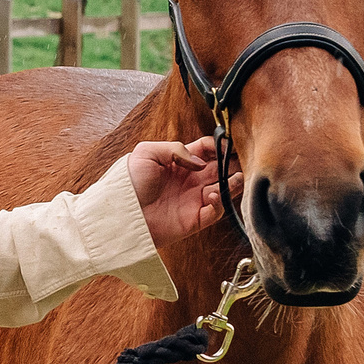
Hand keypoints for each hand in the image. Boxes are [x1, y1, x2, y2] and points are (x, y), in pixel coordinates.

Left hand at [124, 137, 243, 244]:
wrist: (121, 213)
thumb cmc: (129, 182)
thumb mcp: (146, 153)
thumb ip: (175, 149)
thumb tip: (199, 162)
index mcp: (181, 161)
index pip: (208, 149)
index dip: (220, 145)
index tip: (228, 145)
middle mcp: (191, 179)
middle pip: (222, 168)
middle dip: (234, 163)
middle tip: (242, 161)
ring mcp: (194, 199)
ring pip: (225, 189)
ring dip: (234, 183)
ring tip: (235, 177)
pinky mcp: (195, 219)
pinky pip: (216, 211)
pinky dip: (219, 203)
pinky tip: (212, 195)